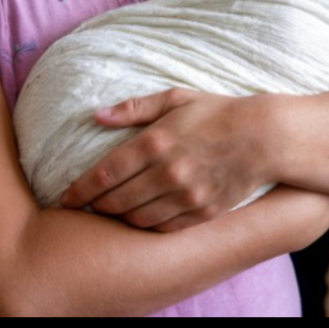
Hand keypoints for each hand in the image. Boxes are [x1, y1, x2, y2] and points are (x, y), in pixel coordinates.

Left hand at [60, 89, 269, 232]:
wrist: (263, 137)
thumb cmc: (216, 112)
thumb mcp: (175, 98)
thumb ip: (134, 107)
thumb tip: (97, 114)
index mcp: (155, 141)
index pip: (104, 174)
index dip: (80, 190)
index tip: (66, 197)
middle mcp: (167, 172)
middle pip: (116, 200)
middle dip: (94, 206)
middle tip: (83, 206)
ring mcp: (186, 196)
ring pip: (137, 219)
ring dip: (117, 218)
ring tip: (109, 211)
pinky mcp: (202, 213)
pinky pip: (163, 228)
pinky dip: (145, 227)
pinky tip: (139, 218)